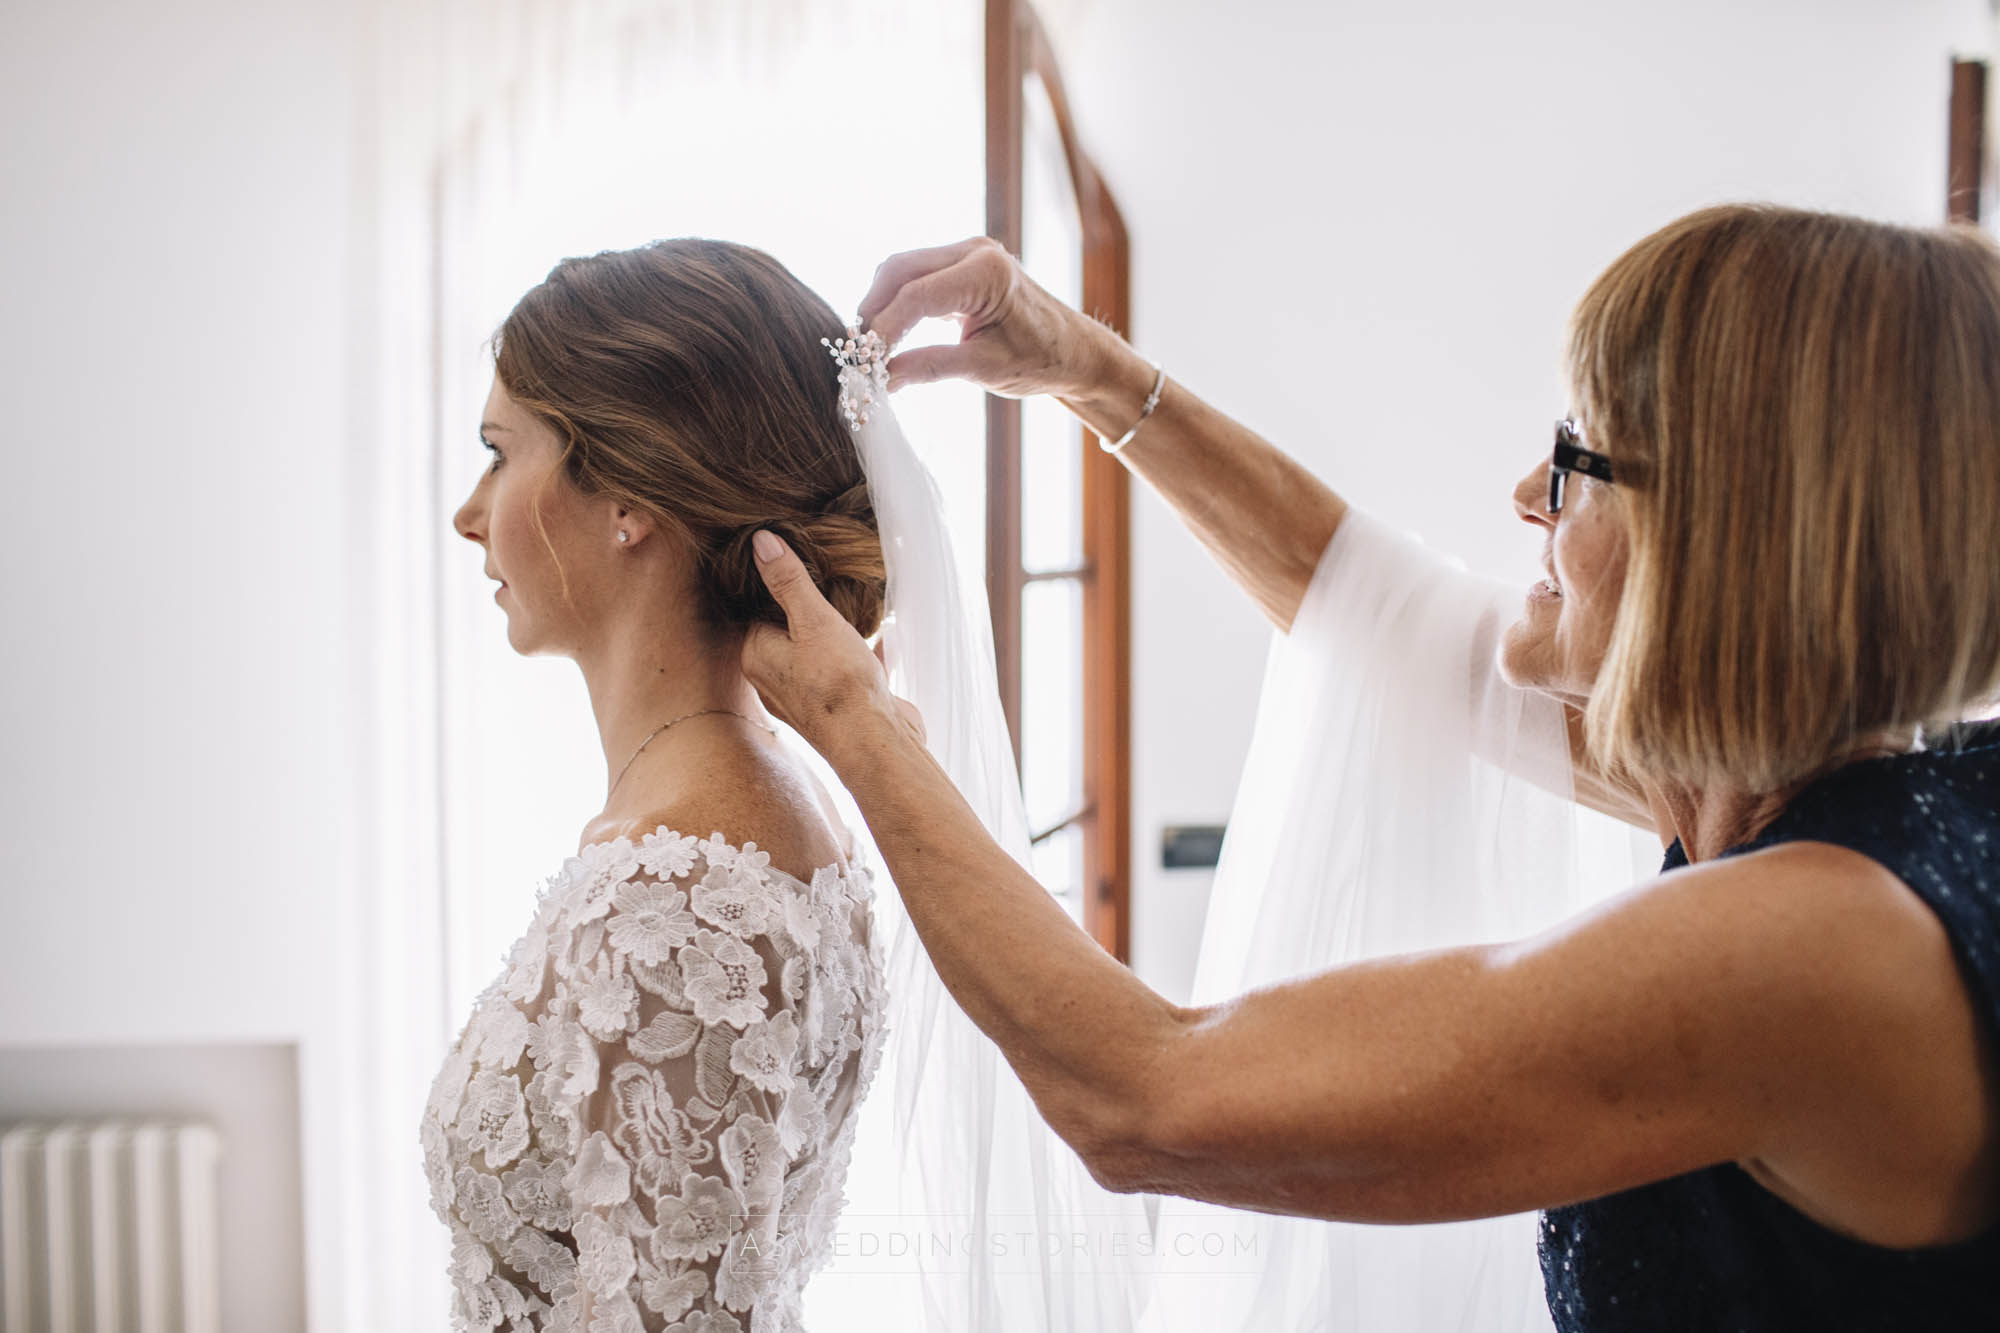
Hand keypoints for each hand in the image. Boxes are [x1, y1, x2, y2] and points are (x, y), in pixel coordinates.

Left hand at [742, 529, 926, 756]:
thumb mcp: (814, 619)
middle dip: (811, 610)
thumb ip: (788, 580)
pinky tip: (882, 638)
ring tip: (857, 608)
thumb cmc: (840, 684)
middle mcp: (774, 680)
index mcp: (757, 656)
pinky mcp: (838, 708)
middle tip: (835, 582)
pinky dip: (859, 654)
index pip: (759, 609)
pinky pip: (844, 672)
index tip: (807, 566)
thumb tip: (761, 542)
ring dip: (837, 633)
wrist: (876, 744)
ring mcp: (806, 697)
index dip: (781, 587)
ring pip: (817, 652)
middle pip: (788, 631)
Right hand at [858, 236, 1114, 398]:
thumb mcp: (985, 369)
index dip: (883, 330)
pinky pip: (916, 276)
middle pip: (899, 270)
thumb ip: (932, 367)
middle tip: (857, 354)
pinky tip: (888, 335)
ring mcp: (968, 254)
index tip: (862, 364)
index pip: (916, 297)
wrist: (1075, 351)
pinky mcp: (962, 265)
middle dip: (873, 310)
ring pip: (902, 270)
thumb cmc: (1042, 360)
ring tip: (869, 348)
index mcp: (987, 272)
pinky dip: (897, 302)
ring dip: (881, 305)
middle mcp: (975, 252)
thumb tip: (883, 379)